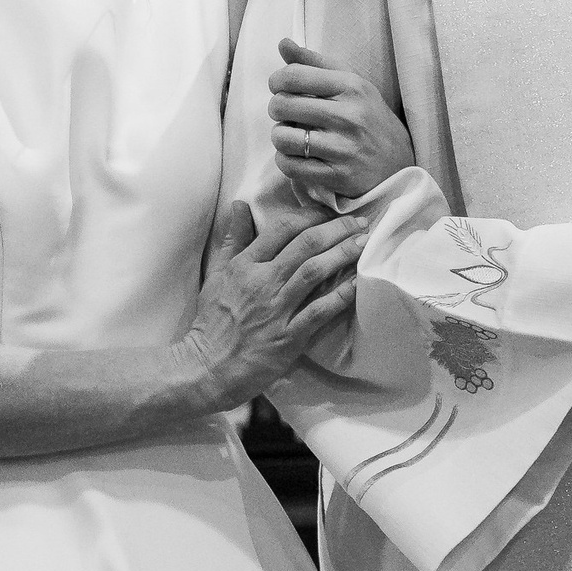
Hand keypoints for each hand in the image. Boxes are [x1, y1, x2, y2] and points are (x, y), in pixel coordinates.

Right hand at [177, 202, 365, 413]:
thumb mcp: (217, 274)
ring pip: (314, 272)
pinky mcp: (289, 336)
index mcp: (245, 265)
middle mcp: (262, 283)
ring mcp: (276, 309)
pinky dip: (340, 295)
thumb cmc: (213, 320)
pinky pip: (320, 311)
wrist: (208, 366)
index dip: (312, 216)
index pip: (282, 229)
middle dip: (337, 229)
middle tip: (360, 222)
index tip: (330, 212)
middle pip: (305, 245)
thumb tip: (240, 204)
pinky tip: (358, 283)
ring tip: (363, 242)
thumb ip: (233, 239)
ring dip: (343, 253)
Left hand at [269, 40, 414, 199]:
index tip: (279, 88)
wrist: (399, 163)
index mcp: (352, 87)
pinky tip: (298, 156)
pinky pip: (290, 165)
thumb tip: (283, 44)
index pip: (293, 75)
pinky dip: (286, 160)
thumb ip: (316, 63)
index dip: (276, 81)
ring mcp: (343, 148)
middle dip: (276, 109)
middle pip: (282, 105)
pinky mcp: (337, 175)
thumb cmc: (369, 118)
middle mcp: (348, 116)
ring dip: (280, 137)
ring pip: (282, 137)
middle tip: (286, 114)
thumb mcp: (352, 84)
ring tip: (292, 136)